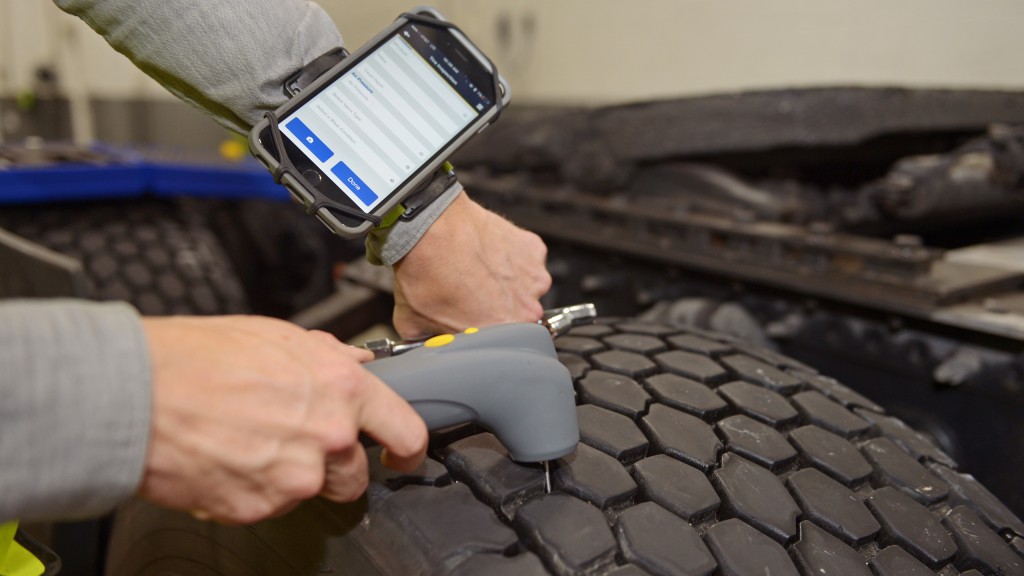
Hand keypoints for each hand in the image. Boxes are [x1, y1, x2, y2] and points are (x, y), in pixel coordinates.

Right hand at [139, 315, 426, 523]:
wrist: (135, 393)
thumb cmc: (197, 357)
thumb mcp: (275, 335)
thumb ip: (327, 355)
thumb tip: (356, 361)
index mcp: (340, 388)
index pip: (405, 429)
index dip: (408, 446)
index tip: (403, 453)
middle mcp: (327, 436)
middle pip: (357, 474)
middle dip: (337, 465)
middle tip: (299, 444)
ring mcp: (295, 478)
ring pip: (314, 492)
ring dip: (296, 478)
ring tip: (254, 445)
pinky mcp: (260, 507)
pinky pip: (273, 506)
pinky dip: (256, 490)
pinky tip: (231, 459)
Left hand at [391, 191, 551, 338]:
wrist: (430, 225)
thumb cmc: (426, 270)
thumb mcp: (413, 322)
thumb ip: (428, 340)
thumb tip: (423, 341)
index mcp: (504, 333)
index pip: (499, 344)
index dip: (482, 334)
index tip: (469, 324)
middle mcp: (527, 310)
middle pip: (517, 318)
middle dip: (497, 310)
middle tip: (471, 295)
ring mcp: (534, 278)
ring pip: (524, 289)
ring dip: (507, 284)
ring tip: (478, 271)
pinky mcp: (534, 250)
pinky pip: (526, 260)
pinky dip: (510, 258)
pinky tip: (485, 252)